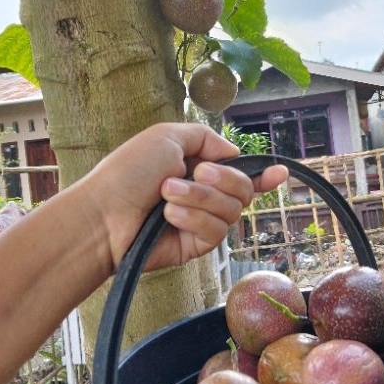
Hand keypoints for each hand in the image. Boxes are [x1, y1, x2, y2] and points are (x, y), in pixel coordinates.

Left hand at [78, 122, 287, 274]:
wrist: (103, 215)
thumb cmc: (128, 172)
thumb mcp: (168, 137)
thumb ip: (206, 138)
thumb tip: (232, 153)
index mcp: (197, 167)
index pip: (240, 173)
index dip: (263, 175)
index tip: (280, 172)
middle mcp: (203, 195)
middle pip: (244, 190)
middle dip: (222, 180)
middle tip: (195, 174)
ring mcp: (200, 221)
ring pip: (232, 210)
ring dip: (200, 198)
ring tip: (166, 195)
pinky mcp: (195, 246)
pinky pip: (217, 231)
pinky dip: (193, 218)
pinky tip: (169, 216)